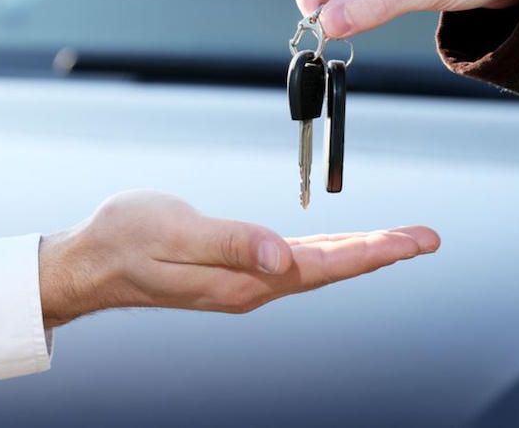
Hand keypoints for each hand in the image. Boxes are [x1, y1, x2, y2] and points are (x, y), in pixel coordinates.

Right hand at [38, 190, 438, 325]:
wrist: (91, 261)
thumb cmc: (126, 241)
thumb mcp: (174, 233)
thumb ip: (232, 244)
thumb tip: (284, 259)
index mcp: (244, 280)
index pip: (324, 267)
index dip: (372, 254)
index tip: (413, 242)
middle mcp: (253, 286)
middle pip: (333, 268)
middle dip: (383, 253)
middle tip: (427, 238)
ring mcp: (247, 280)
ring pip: (320, 266)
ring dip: (363, 253)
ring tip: (401, 241)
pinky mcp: (239, 268)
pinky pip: (298, 261)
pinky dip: (331, 252)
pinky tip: (344, 248)